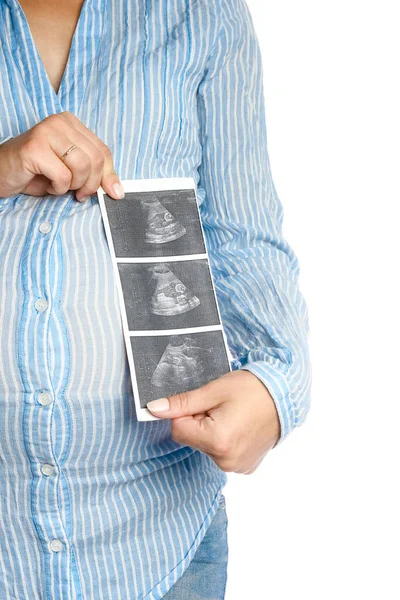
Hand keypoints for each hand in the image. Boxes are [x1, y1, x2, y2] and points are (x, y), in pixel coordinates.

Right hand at [0, 111, 123, 201]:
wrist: (1, 173)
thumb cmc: (36, 172)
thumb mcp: (71, 171)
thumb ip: (94, 174)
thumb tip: (117, 190)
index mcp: (71, 123)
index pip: (103, 151)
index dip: (108, 175)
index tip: (111, 193)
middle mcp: (59, 122)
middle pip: (96, 159)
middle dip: (90, 184)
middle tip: (78, 193)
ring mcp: (46, 132)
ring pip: (82, 167)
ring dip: (73, 185)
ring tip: (60, 185)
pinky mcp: (35, 148)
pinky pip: (62, 176)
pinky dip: (58, 188)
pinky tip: (48, 184)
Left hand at [146, 369, 280, 473]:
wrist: (286, 395)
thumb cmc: (252, 389)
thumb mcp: (214, 391)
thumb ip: (182, 403)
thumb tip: (153, 409)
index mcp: (217, 441)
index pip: (178, 430)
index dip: (186, 413)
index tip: (204, 402)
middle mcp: (226, 461)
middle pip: (192, 439)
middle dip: (200, 422)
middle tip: (222, 407)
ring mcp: (237, 467)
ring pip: (206, 447)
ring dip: (212, 431)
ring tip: (233, 415)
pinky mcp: (245, 467)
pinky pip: (222, 454)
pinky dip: (225, 440)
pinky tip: (240, 426)